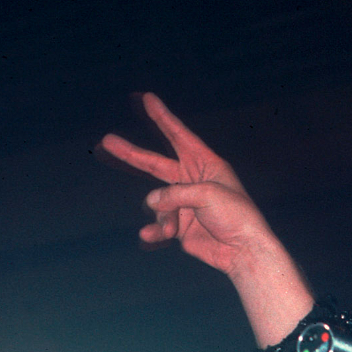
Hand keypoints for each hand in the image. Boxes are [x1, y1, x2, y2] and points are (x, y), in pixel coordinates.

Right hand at [97, 94, 314, 344]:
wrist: (243, 252)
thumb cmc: (234, 217)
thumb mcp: (206, 194)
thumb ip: (174, 193)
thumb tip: (150, 202)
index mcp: (206, 164)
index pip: (180, 136)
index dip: (163, 118)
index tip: (148, 99)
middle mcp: (193, 181)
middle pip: (156, 164)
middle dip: (133, 154)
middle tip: (108, 140)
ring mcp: (185, 204)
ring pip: (157, 203)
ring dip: (164, 215)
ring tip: (172, 227)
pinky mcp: (181, 227)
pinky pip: (160, 225)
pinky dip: (156, 231)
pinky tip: (148, 236)